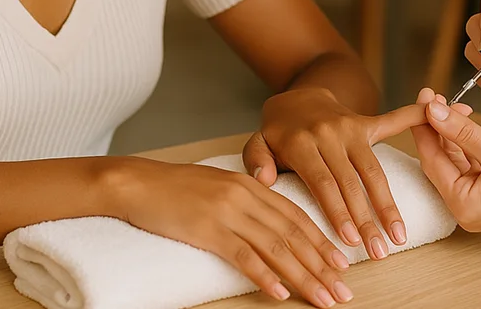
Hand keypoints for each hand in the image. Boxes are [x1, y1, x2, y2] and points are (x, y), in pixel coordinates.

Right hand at [114, 157, 353, 306]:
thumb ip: (247, 200)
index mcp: (252, 185)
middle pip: (293, 235)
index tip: (342, 263)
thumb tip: (271, 225)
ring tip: (323, 297)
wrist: (137, 182)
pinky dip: (265, 276)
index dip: (321, 241)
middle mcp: (246, 196)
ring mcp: (228, 213)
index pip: (297, 215)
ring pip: (276, 248)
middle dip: (322, 265)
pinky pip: (243, 257)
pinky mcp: (207, 230)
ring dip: (304, 277)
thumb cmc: (174, 188)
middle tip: (343, 289)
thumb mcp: (219, 185)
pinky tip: (280, 292)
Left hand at [244, 88, 425, 257]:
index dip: (339, 212)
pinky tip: (433, 118)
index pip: (323, 183)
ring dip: (388, 204)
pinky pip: (393, 122)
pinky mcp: (365, 123)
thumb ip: (255, 160)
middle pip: (352, 182)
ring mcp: (350, 127)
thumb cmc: (277, 132)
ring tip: (399, 235)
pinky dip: (414, 118)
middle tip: (379, 251)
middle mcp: (328, 133)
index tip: (352, 241)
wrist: (296, 96)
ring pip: (373, 170)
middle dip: (367, 220)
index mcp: (300, 142)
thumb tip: (264, 179)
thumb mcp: (257, 143)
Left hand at [409, 87, 480, 235]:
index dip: (424, 124)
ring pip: (453, 161)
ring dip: (451, 134)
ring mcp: (476, 203)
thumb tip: (432, 112)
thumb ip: (462, 131)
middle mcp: (463, 208)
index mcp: (461, 204)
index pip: (430, 157)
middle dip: (435, 127)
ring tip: (450, 105)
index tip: (423, 97)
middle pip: (438, 160)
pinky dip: (465, 145)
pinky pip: (468, 166)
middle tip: (434, 97)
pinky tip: (465, 124)